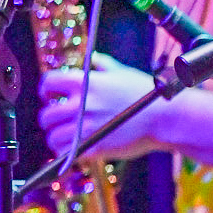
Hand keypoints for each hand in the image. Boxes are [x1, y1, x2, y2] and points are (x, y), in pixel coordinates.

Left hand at [38, 53, 158, 161]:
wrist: (165, 117)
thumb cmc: (147, 94)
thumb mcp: (123, 72)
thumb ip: (104, 65)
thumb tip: (94, 58)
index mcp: (86, 83)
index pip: (49, 82)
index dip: (47, 90)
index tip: (51, 95)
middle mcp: (82, 104)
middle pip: (47, 114)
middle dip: (50, 118)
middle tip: (59, 120)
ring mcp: (86, 127)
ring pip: (53, 136)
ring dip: (56, 138)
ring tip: (66, 137)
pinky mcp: (94, 147)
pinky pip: (65, 154)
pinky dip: (65, 154)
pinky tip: (74, 150)